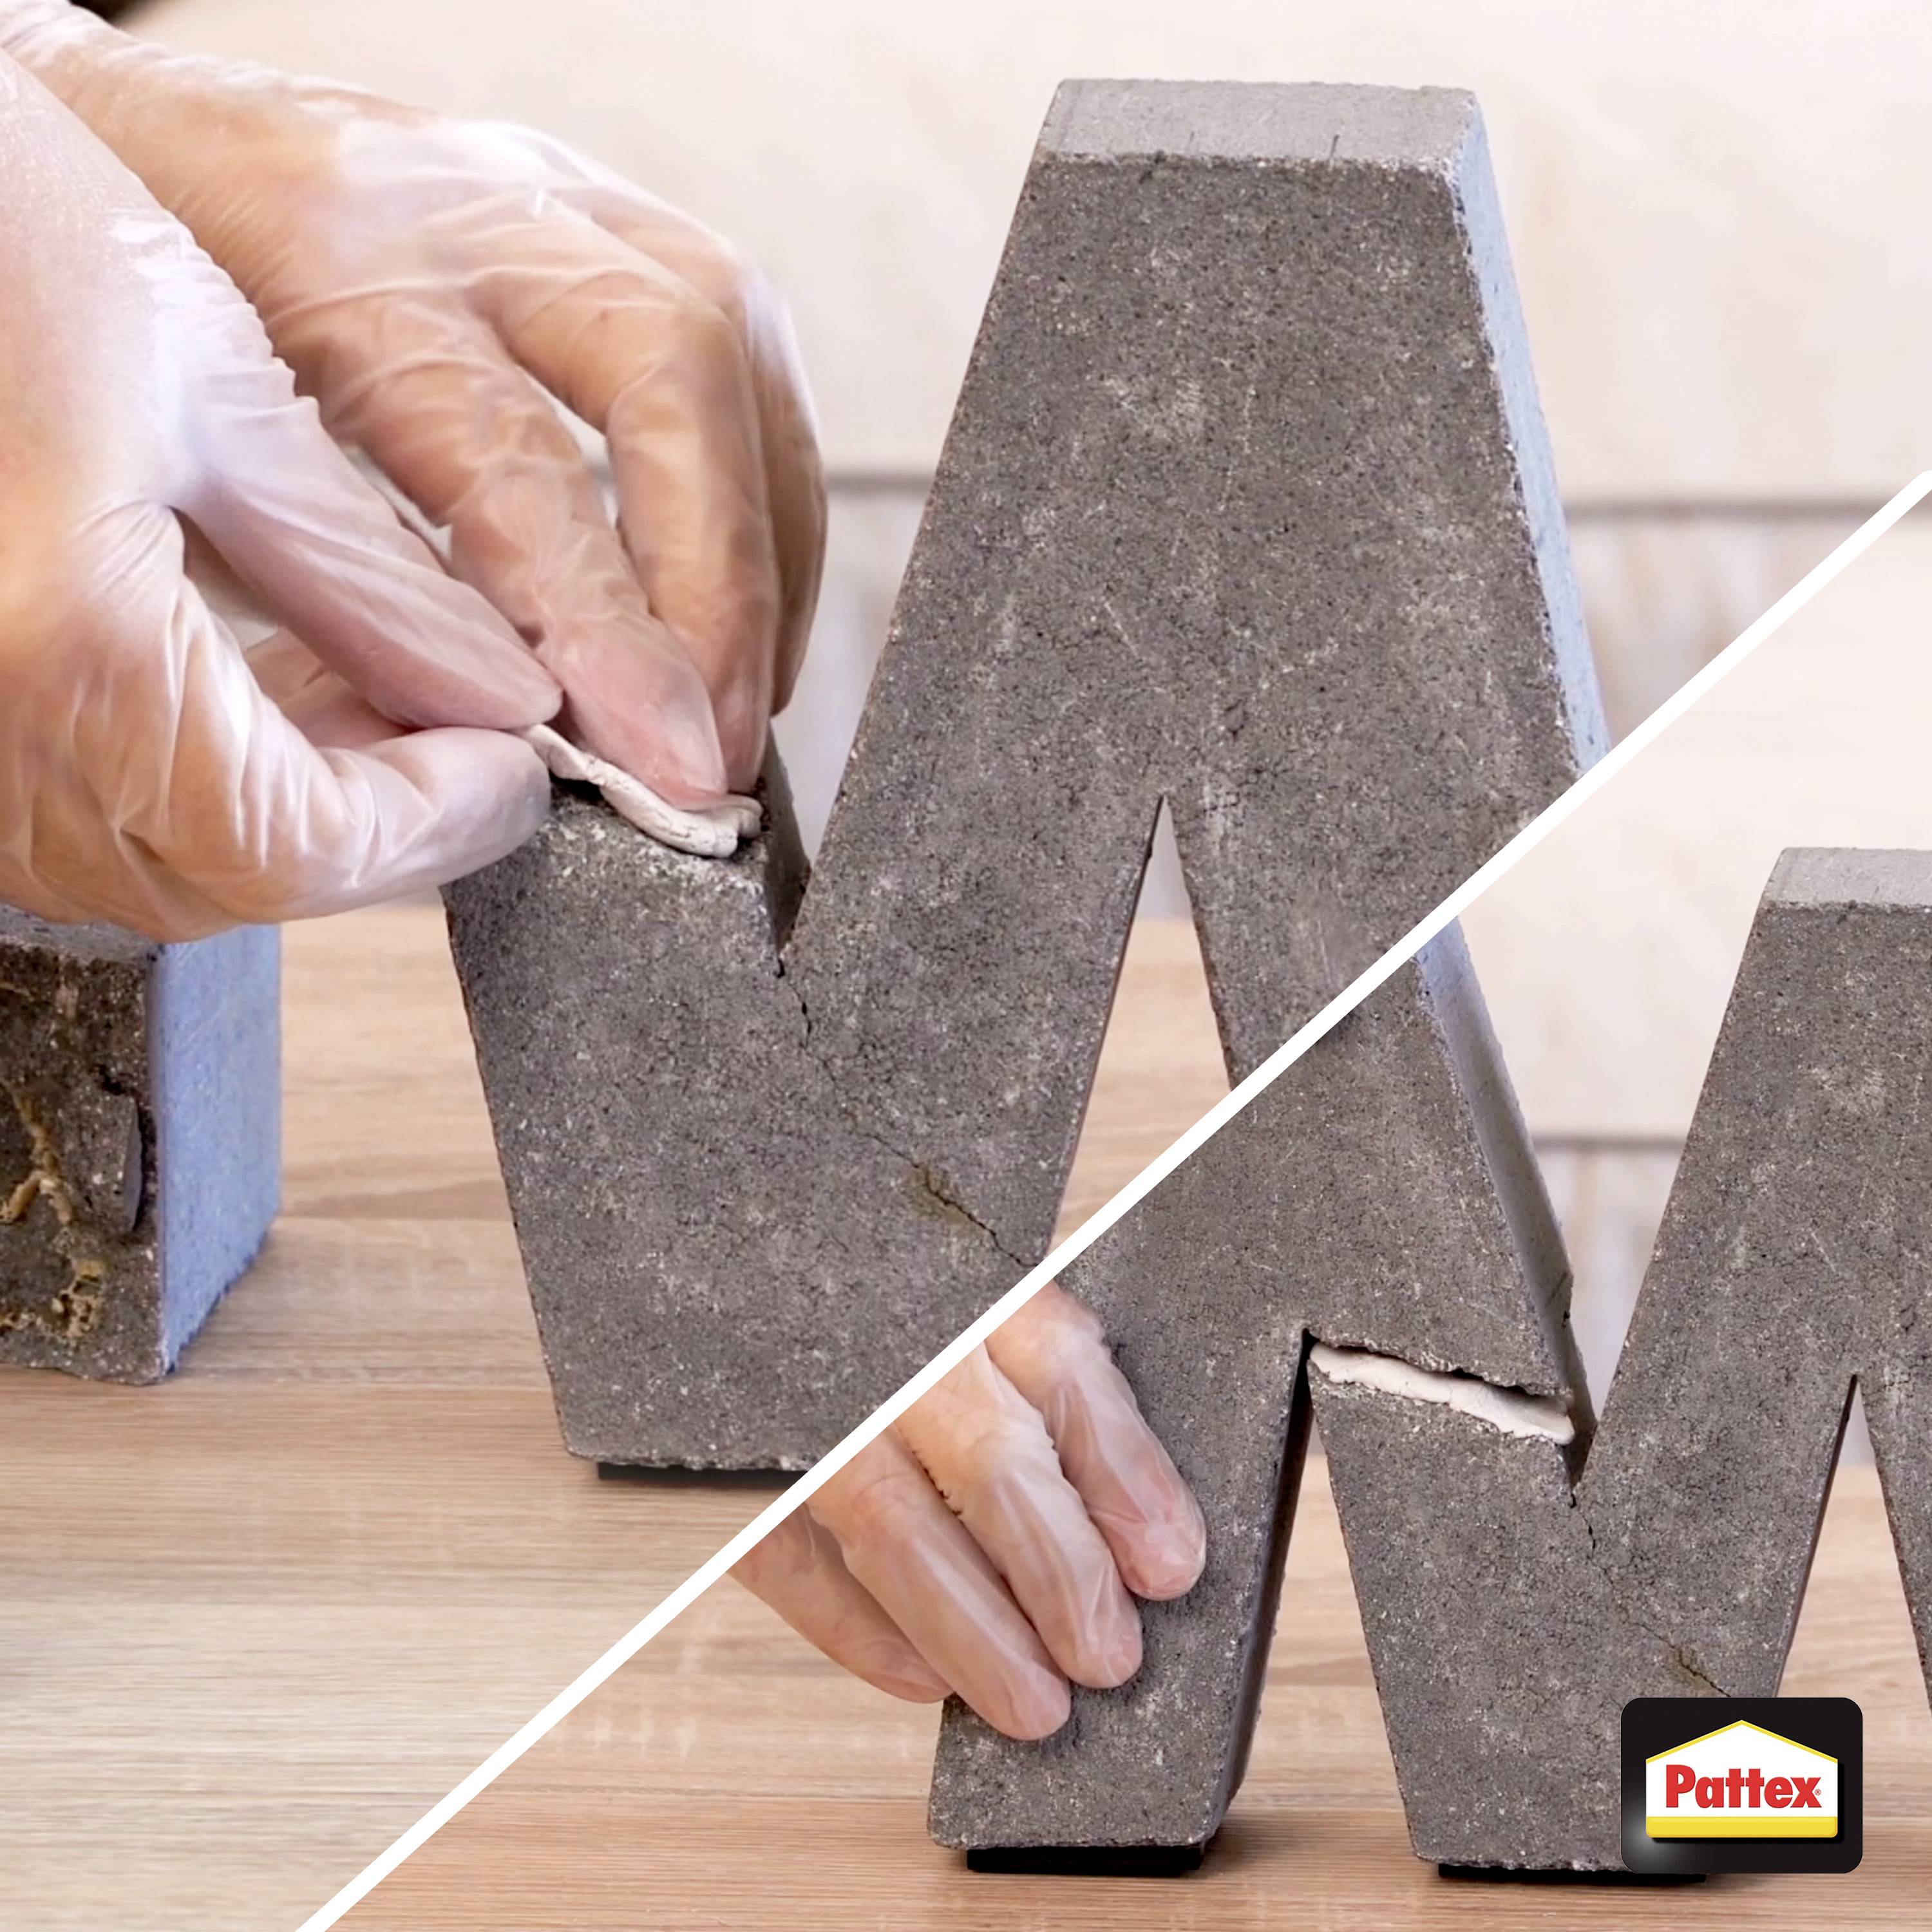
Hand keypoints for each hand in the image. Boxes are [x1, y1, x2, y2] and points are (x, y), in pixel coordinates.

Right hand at [0, 54, 559, 938]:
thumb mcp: (211, 394)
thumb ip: (368, 578)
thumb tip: (508, 699)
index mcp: (68, 654)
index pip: (305, 845)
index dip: (440, 820)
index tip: (526, 759)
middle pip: (233, 877)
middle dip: (379, 819)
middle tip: (469, 724)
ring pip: (158, 862)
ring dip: (294, 801)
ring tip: (375, 685)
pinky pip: (84, 810)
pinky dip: (197, 774)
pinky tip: (259, 678)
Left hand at [6, 3, 825, 807]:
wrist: (94, 142)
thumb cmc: (123, 334)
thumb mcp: (197, 467)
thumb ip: (348, 590)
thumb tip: (504, 748)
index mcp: (323, 263)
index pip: (512, 460)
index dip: (608, 629)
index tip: (659, 761)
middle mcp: (456, 203)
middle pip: (666, 369)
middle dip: (722, 586)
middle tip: (716, 747)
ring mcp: (542, 190)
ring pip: (728, 343)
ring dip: (763, 548)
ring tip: (746, 701)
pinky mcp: (599, 214)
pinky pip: (739, 347)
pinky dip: (762, 494)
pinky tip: (749, 606)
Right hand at [734, 1286, 1206, 1738]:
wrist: (745, 1235)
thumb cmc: (887, 1286)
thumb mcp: (978, 1288)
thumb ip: (1051, 1381)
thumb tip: (1141, 1522)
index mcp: (964, 1273)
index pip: (1060, 1365)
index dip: (1122, 1470)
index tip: (1169, 1560)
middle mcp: (888, 1331)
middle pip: (985, 1457)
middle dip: (1058, 1572)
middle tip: (1107, 1655)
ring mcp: (804, 1393)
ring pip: (888, 1523)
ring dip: (968, 1629)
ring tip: (1031, 1702)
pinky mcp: (736, 1451)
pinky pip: (785, 1555)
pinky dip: (853, 1629)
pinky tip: (920, 1675)